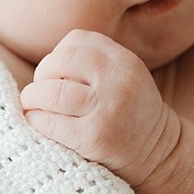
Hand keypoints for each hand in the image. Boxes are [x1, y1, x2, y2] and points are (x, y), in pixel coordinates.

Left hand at [19, 29, 179, 186]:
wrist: (161, 153)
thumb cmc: (130, 113)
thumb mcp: (124, 77)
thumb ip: (93, 63)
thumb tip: (43, 67)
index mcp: (124, 60)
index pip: (77, 40)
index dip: (57, 55)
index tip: (55, 74)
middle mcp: (118, 80)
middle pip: (60, 61)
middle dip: (41, 75)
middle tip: (38, 91)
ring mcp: (108, 109)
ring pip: (51, 92)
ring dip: (32, 98)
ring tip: (32, 106)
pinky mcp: (95, 137)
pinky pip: (51, 123)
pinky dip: (37, 120)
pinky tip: (39, 122)